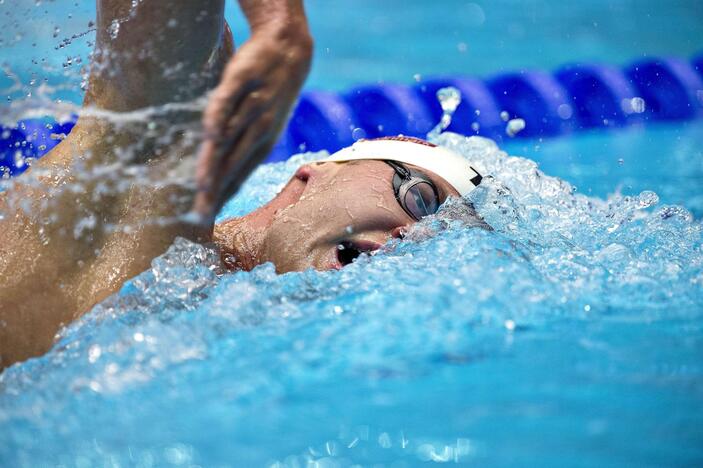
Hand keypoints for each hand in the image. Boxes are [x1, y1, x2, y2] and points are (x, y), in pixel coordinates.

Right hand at [194, 26, 312, 221]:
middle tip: (201, 216)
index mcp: (263, 143)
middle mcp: (260, 129)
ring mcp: (252, 105)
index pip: (239, 176)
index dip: (223, 199)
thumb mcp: (259, 123)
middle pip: (233, 166)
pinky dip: (220, 118)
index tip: (206, 221)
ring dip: (217, 163)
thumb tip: (217, 171)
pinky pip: (228, 101)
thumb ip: (236, 146)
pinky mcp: (243, 79)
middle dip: (217, 192)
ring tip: (202, 187)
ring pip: (231, 139)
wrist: (288, 49)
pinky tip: (210, 135)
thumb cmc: (266, 92)